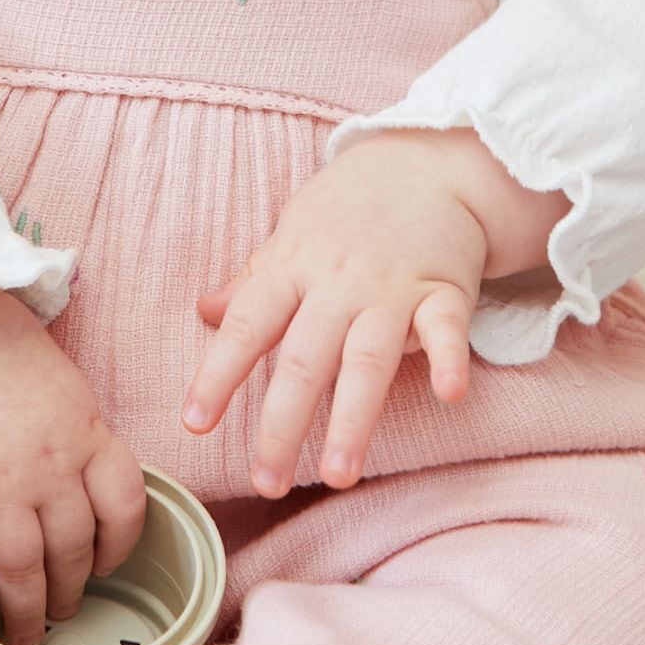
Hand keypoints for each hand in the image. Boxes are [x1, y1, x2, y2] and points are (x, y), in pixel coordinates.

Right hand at [0, 288, 147, 644]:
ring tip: (24, 634)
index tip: (106, 564)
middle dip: (70, 590)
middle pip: (73, 548)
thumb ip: (78, 436)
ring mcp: (0, 480)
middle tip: (60, 612)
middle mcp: (53, 466)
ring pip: (24, 564)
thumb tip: (82, 481)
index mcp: (89, 436)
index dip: (120, 546)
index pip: (126, 507)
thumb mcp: (65, 388)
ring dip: (28, 609)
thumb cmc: (1, 348)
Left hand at [182, 134, 494, 497]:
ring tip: (338, 474)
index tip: (194, 422)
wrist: (426, 161)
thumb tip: (203, 313)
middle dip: (283, 424)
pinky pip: (448, 328)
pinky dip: (450, 359)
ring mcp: (393, 288)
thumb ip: (252, 281)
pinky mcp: (444, 290)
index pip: (248, 326)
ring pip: (368, 359)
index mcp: (293, 268)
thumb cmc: (349, 207)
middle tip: (266, 482)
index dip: (219, 374)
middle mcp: (338, 284)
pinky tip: (449, 395)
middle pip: (305, 359)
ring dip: (353, 418)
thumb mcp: (291, 235)